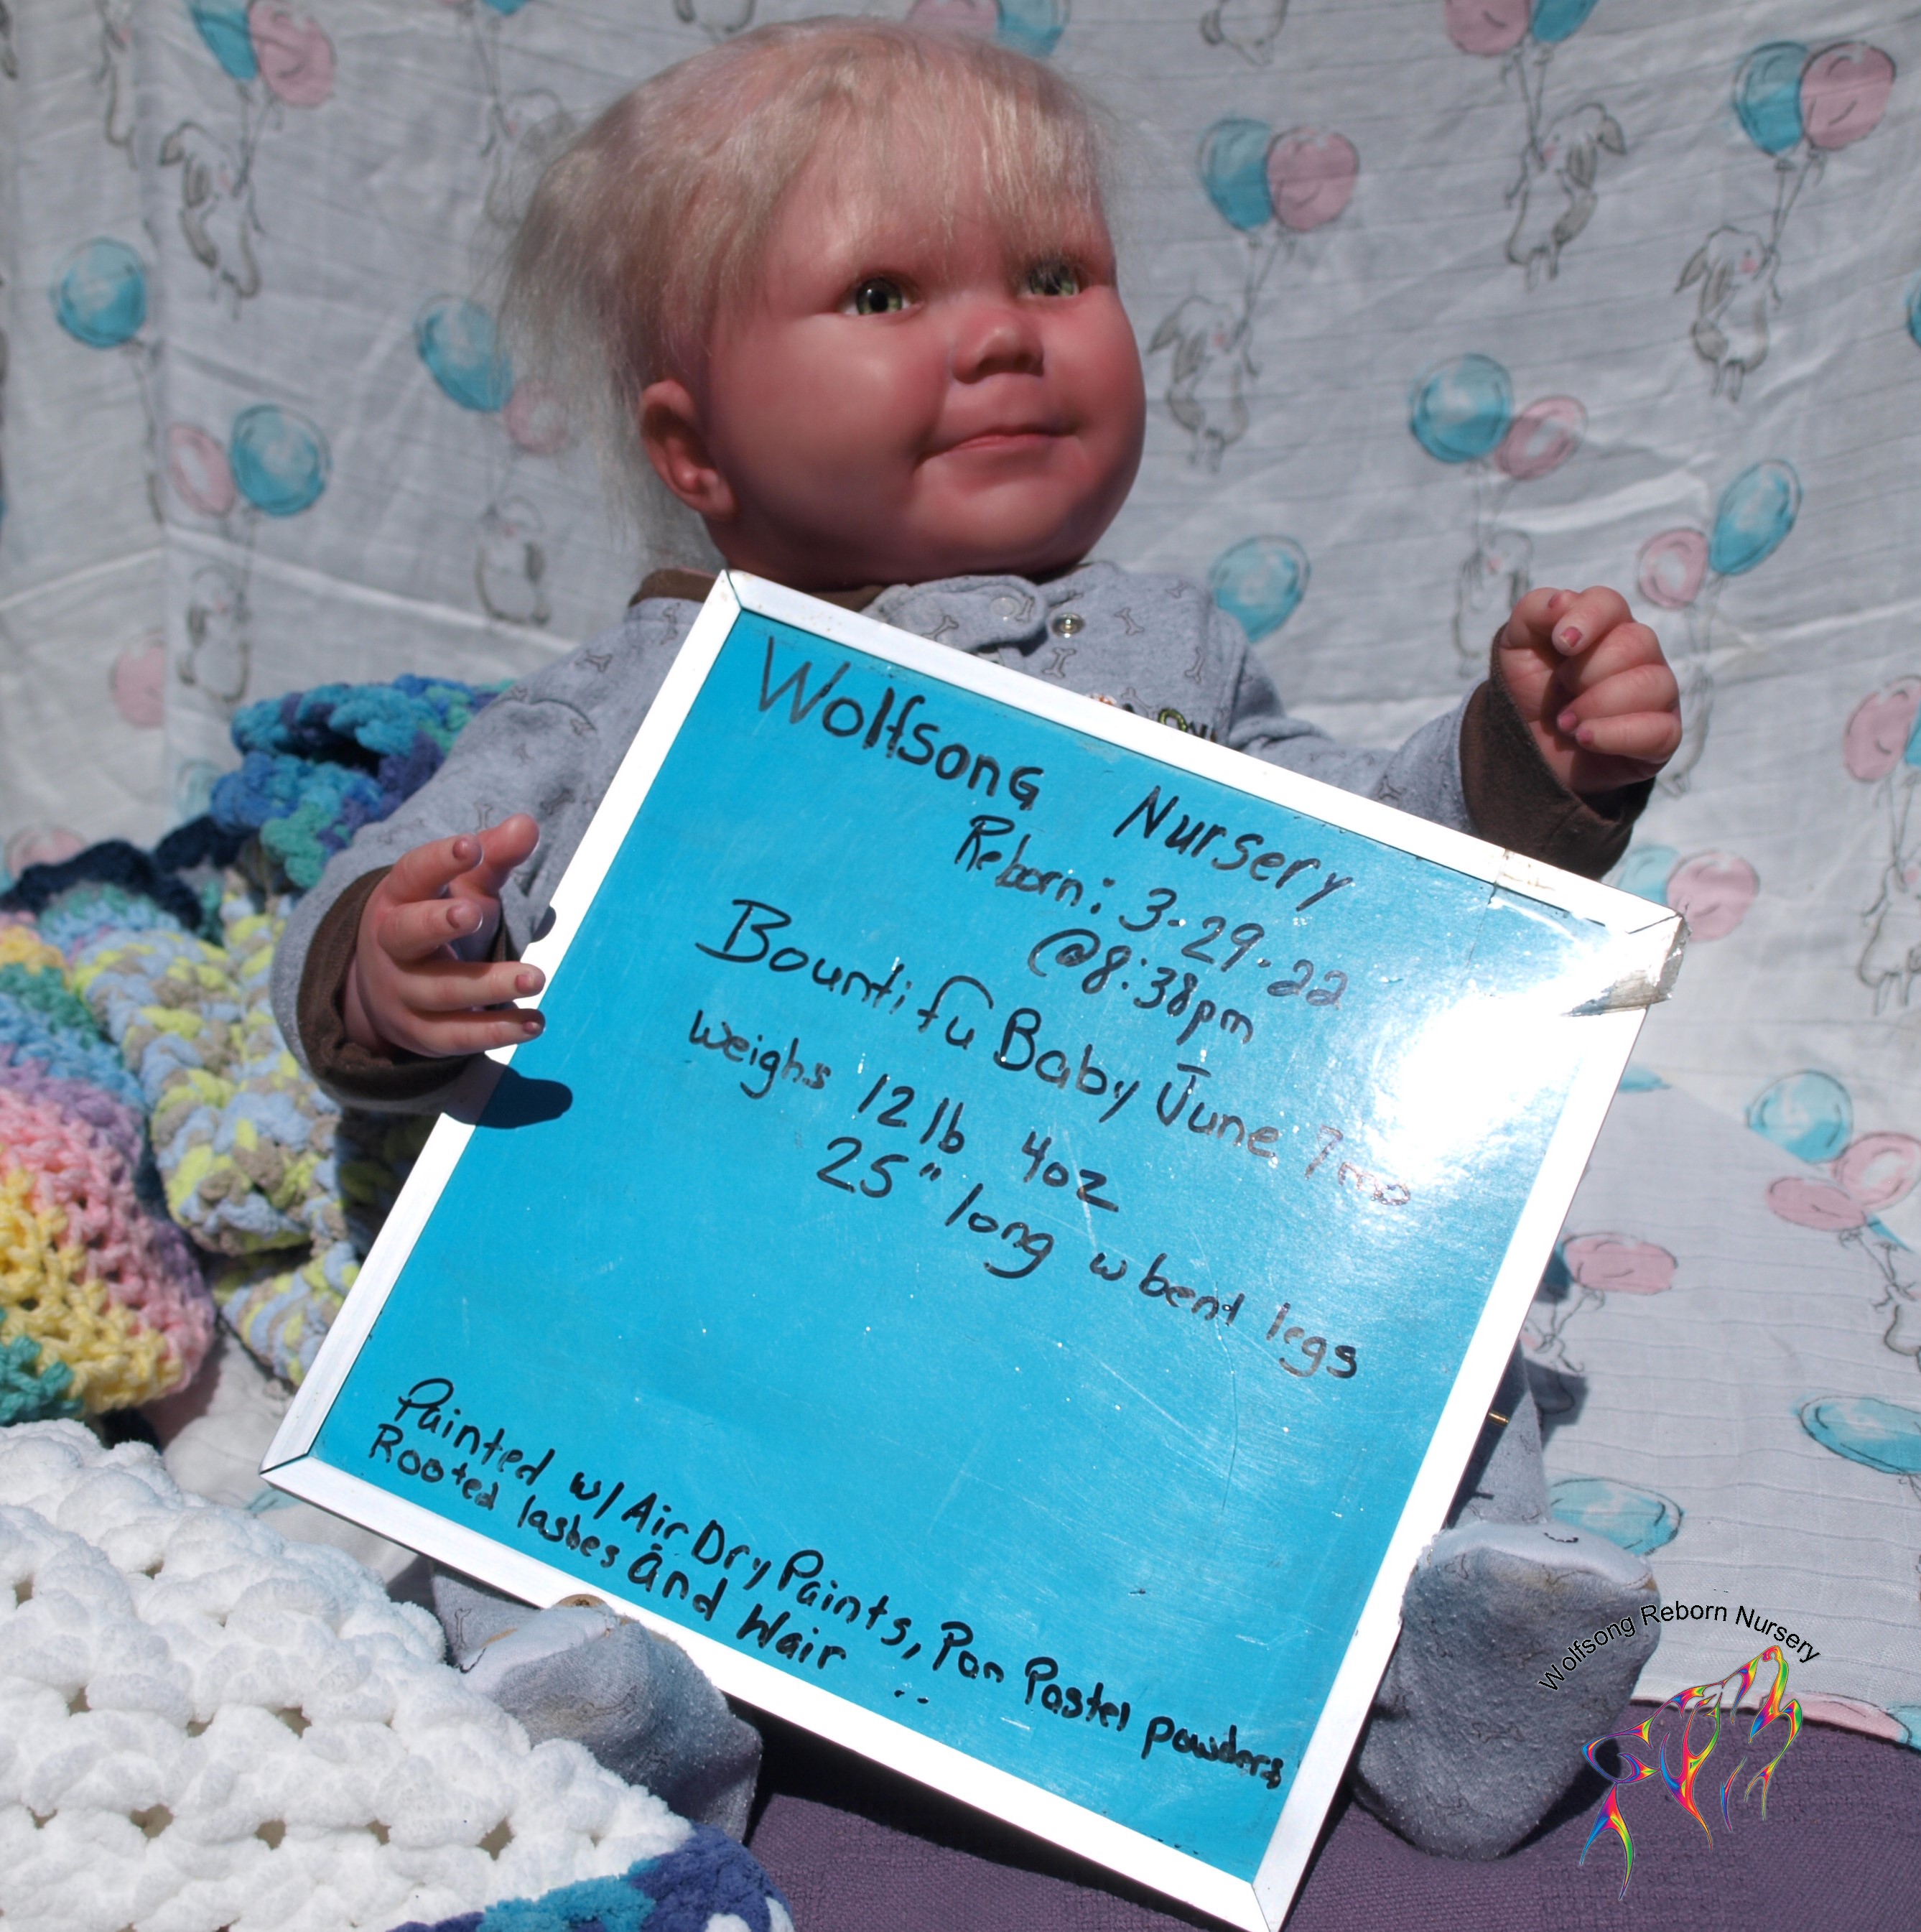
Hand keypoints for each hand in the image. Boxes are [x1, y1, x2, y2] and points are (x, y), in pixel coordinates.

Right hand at [343, 815, 544, 1056]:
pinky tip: (534, 1022)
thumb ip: (495, 857)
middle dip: (438, 923)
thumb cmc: (438, 920)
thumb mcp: (465, 887)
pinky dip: (495, 1032)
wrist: (388, 987)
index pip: (413, 874)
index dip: (440, 860)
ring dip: (489, 986)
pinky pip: (454, 1036)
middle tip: (476, 913)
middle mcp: (391, 945)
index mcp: (398, 898)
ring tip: (537, 977)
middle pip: (407, 933)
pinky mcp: (419, 1033)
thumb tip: (527, 823)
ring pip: (441, 990)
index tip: (471, 846)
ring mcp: (401, 992)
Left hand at [1495, 586, 1680, 796]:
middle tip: (1561, 690)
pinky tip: (1586, 738)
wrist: (1529, 747)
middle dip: (1585, 672)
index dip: (1587, 619)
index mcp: (1606, 624)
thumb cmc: (1532, 690)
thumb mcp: (1516, 646)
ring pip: (1651, 684)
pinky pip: (1660, 730)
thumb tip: (1562, 600)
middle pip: (1634, 643)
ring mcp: (1658, 692)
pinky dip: (1615, 735)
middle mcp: (1640, 653)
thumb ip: (1532, 613)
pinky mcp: (1663, 734)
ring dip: (1596, 705)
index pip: (1609, 603)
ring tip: (1566, 722)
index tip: (1561, 644)